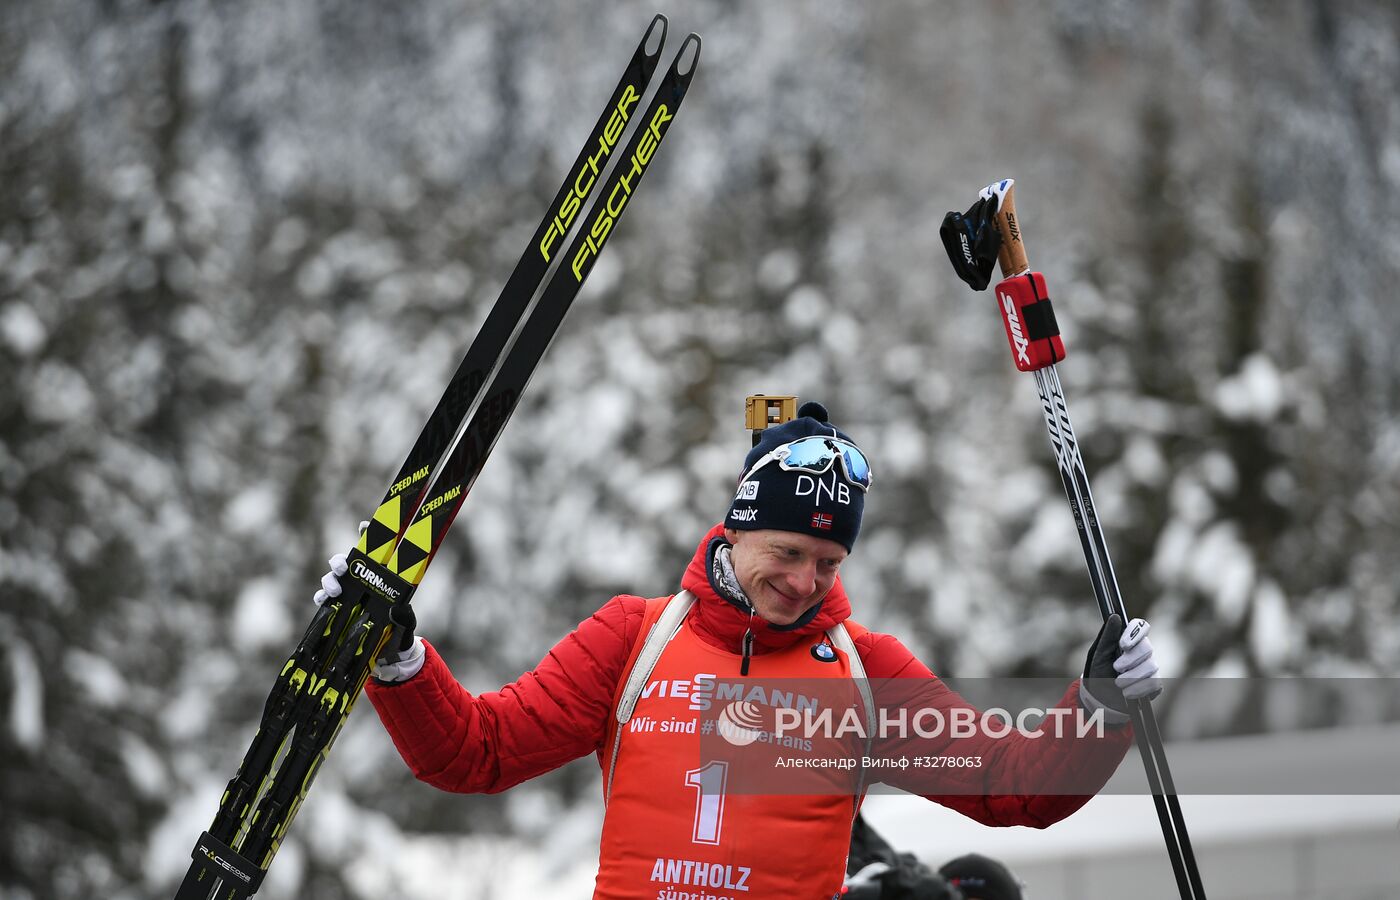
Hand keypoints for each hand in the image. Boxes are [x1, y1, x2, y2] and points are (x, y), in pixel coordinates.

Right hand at [309, 522, 424, 682]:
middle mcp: (363, 581)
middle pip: (348, 562)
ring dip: (330, 579)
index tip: (363, 525)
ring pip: (333, 577)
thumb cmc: (399, 632)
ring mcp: (348, 594)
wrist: (388, 655)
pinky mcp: (336, 609)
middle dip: (341, 560)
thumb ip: (405, 616)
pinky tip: (323, 600)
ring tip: (334, 588)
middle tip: (343, 567)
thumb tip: (398, 609)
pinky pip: (324, 599)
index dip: (368, 535)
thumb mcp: (406, 623)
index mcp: (381, 578)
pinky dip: (321, 597)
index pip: (374, 551)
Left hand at [1079, 614, 1160, 724]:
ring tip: (1118, 684)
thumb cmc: (1099, 672)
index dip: (1135, 634)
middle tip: (1116, 668)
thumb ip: (1108, 636)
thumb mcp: (1099, 654)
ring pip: (1152, 666)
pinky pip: (1155, 684)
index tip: (1123, 645)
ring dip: (1132, 677)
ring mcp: (1151, 668)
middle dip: (1131, 659)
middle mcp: (1143, 652)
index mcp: (1130, 640)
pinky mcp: (1155, 685)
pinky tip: (1127, 694)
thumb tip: (1115, 616)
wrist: (1101, 698)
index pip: (1142, 627)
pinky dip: (1139, 689)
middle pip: (1147, 647)